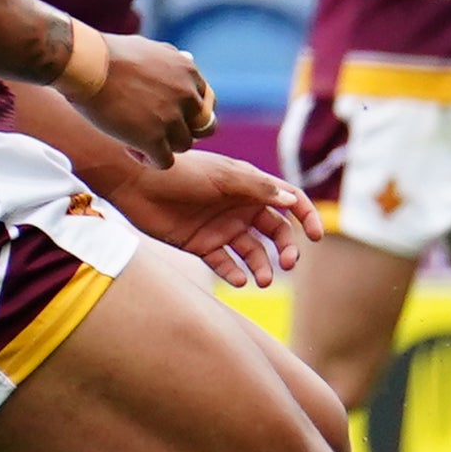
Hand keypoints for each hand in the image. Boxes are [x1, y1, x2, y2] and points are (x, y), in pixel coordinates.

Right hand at [69, 34, 212, 165]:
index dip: (187, 112)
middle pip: (201, 127)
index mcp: (188, 72)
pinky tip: (129, 148)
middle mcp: (187, 95)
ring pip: (183, 145)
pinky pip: (164, 161)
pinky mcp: (152, 138)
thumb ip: (172, 60)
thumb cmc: (106, 54)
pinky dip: (149, 160)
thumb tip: (187, 59)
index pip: (205, 103)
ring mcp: (171, 117)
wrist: (82, 63)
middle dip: (181, 130)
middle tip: (156, 130)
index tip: (165, 113)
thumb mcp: (150, 48)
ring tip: (136, 138)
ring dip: (163, 146)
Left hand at [105, 152, 319, 284]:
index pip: (290, 202)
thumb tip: (292, 204)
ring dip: (262, 267)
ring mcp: (222, 228)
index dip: (307, 218)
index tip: (316, 237)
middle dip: (286, 249)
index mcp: (251, 188)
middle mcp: (241, 208)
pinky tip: (237, 280)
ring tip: (263, 280)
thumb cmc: (180, 172)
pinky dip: (233, 273)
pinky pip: (224, 263)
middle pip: (276, 233)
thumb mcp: (224, 177)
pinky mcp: (201, 245)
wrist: (134, 182)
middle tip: (287, 264)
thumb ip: (259, 189)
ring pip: (253, 252)